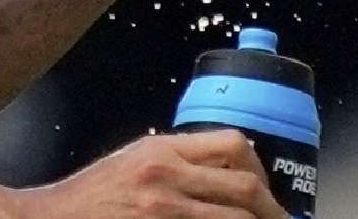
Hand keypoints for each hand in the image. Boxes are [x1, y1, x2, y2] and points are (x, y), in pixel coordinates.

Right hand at [16, 130, 286, 218]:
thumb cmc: (85, 201)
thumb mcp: (131, 163)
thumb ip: (174, 163)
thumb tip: (225, 177)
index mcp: (161, 150)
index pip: (233, 145)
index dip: (261, 172)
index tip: (267, 195)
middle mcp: (164, 177)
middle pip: (244, 189)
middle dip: (272, 212)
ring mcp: (161, 212)